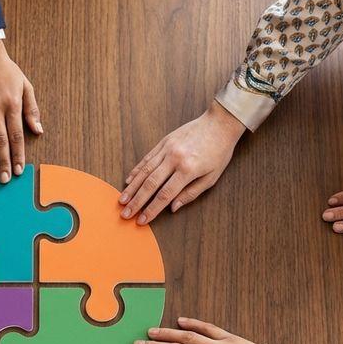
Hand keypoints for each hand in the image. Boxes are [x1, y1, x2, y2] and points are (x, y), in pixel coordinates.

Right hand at [0, 40, 42, 183]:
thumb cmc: (7, 71)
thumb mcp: (25, 86)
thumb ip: (31, 110)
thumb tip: (38, 130)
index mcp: (12, 104)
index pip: (16, 135)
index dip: (18, 154)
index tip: (20, 169)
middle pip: (1, 141)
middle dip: (4, 162)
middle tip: (6, 180)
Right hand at [119, 101, 245, 223]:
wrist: (220, 123)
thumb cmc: (219, 152)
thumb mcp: (211, 177)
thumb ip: (191, 193)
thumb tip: (173, 207)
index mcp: (188, 170)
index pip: (165, 194)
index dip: (152, 209)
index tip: (142, 220)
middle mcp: (174, 159)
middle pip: (150, 184)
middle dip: (136, 201)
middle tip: (125, 214)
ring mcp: (167, 149)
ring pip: (145, 171)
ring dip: (132, 188)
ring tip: (122, 200)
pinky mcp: (164, 142)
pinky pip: (147, 158)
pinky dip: (136, 170)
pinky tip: (129, 181)